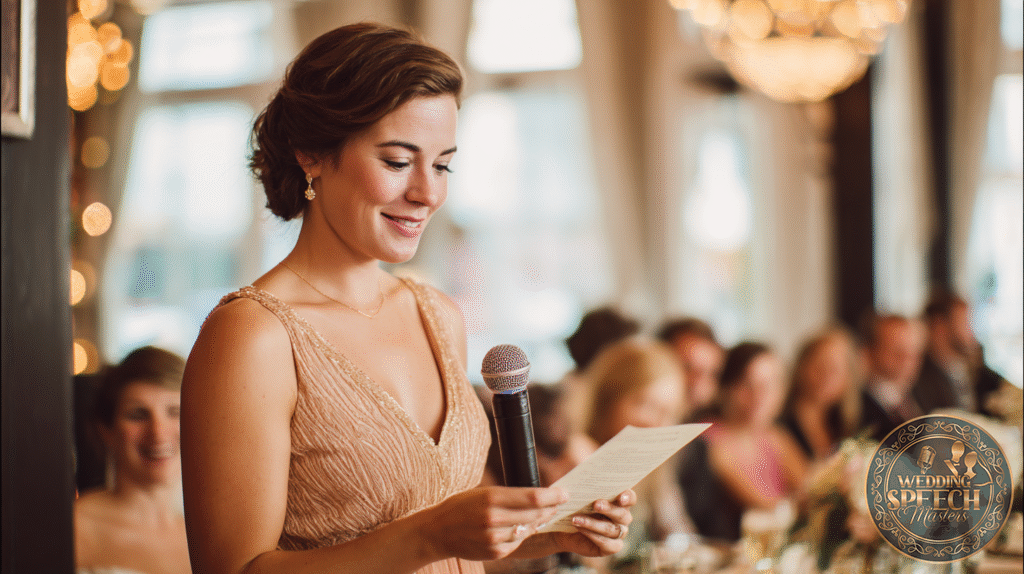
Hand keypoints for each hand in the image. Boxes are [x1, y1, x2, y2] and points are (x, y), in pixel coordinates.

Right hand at [419, 486, 568, 560]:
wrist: (438, 531)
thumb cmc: (462, 506)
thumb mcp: (483, 492)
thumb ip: (509, 496)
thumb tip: (540, 497)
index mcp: (491, 498)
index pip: (533, 498)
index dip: (553, 496)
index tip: (564, 493)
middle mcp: (494, 519)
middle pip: (535, 515)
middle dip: (550, 509)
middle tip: (557, 503)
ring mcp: (494, 538)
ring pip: (529, 530)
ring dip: (539, 522)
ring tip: (542, 515)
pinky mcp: (495, 552)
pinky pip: (518, 542)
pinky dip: (523, 534)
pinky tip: (520, 527)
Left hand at [550, 489, 635, 556]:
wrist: (562, 525)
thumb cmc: (574, 503)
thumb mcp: (578, 490)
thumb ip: (585, 481)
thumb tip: (586, 470)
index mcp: (619, 501)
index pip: (630, 497)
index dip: (627, 497)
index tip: (620, 497)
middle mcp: (623, 517)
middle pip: (623, 514)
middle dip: (609, 509)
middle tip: (595, 504)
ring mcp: (618, 533)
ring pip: (612, 529)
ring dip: (594, 524)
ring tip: (576, 519)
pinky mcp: (611, 547)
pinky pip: (609, 544)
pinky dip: (593, 536)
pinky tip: (580, 529)